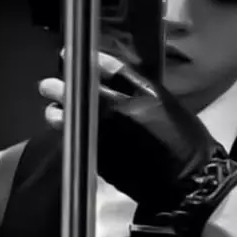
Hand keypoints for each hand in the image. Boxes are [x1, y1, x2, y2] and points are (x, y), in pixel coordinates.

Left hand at [38, 54, 236, 234]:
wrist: (188, 181)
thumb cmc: (181, 137)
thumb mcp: (162, 99)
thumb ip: (129, 79)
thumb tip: (100, 62)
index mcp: (120, 104)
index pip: (87, 76)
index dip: (74, 63)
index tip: (66, 55)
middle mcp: (103, 124)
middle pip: (70, 101)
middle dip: (56, 91)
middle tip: (48, 86)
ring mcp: (98, 145)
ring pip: (66, 124)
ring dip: (58, 114)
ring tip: (55, 110)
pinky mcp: (98, 164)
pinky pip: (77, 142)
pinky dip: (72, 132)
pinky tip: (75, 128)